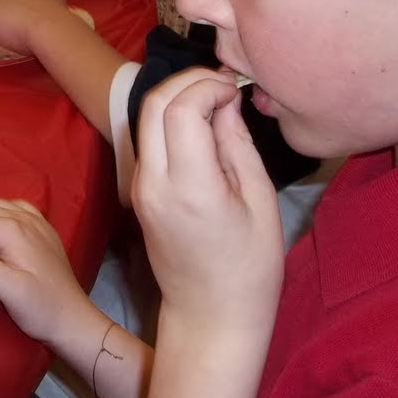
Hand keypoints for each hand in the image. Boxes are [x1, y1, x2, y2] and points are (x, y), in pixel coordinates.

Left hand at [131, 69, 283, 335]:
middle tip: (224, 85)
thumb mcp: (259, 202)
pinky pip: (149, 141)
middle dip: (188, 82)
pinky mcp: (138, 192)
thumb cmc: (249, 268)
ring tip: (217, 102)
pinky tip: (203, 126)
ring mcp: (139, 188)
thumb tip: (226, 103)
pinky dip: (171, 120)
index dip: (207, 86)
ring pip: (146, 119)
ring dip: (177, 98)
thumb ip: (238, 145)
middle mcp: (154, 183)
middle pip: (153, 104)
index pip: (180, 109)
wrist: (209, 315)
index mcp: (190, 187)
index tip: (235, 90)